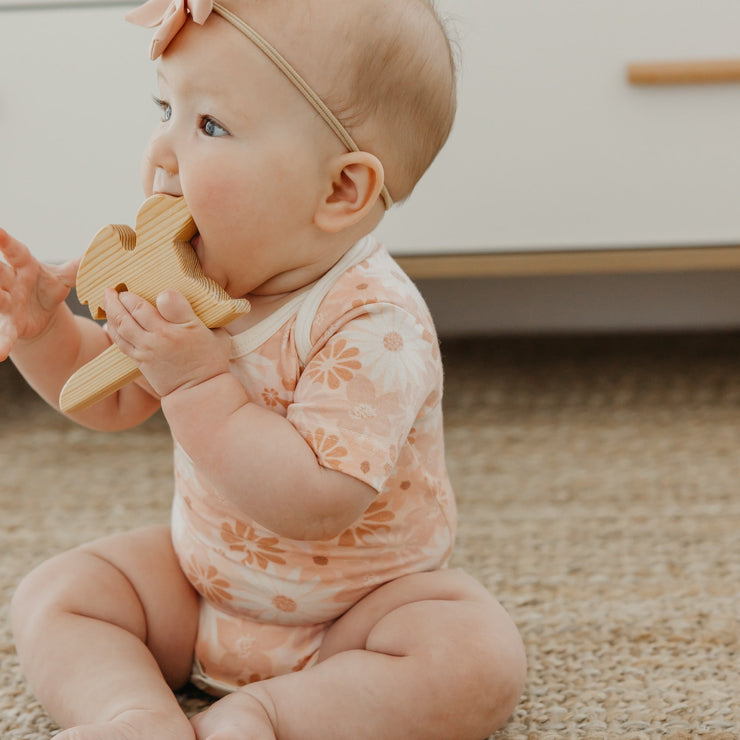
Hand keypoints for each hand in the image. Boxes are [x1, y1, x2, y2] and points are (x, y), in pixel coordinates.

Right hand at [0, 229, 79, 360]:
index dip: (4, 240)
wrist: (39, 314)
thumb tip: (98, 250)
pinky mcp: (9, 323)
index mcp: (25, 265)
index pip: (14, 250)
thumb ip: (78, 266)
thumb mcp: (64, 277)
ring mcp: (7, 302)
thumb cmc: (47, 287)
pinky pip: (4, 333)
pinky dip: (2, 343)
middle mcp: (11, 281)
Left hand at [104, 288, 231, 396]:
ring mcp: (146, 351)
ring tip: (108, 298)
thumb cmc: (210, 362)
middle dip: (120, 298)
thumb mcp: (216, 334)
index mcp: (177, 329)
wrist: (198, 392)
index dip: (142, 293)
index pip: (156, 303)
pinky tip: (110, 322)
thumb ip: (194, 314)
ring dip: (112, 310)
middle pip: (132, 312)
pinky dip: (112, 329)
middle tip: (116, 288)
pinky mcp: (140, 362)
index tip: (139, 286)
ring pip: (121, 326)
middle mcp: (158, 338)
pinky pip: (120, 342)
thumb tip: (174, 295)